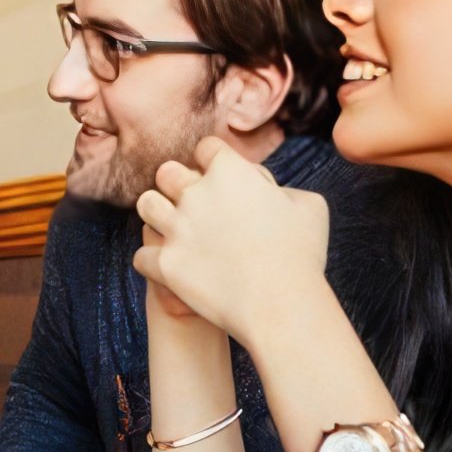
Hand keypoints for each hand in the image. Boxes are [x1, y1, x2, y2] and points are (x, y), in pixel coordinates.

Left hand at [133, 136, 330, 345]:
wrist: (279, 303)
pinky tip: (170, 266)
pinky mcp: (164, 262)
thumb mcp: (309, 206)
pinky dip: (153, 260)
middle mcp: (195, 194)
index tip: (220, 178)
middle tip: (191, 202)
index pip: (206, 148)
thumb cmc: (302, 255)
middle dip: (176, 183)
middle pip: (166, 172)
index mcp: (230, 172)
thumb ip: (282, 189)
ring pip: (146, 205)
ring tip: (173, 228)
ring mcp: (175, 228)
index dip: (213, 161)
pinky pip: (141, 253)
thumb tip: (267, 191)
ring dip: (158, 214)